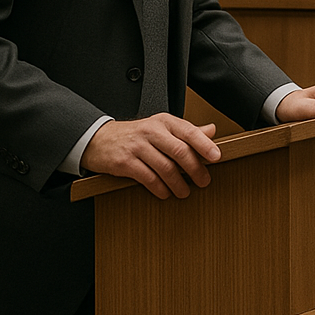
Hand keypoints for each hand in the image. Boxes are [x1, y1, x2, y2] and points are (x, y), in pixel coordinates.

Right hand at [80, 115, 220, 199]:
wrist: (98, 139)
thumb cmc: (136, 135)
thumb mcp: (161, 127)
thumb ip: (186, 131)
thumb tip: (212, 130)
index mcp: (164, 122)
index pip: (189, 131)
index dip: (205, 145)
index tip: (216, 157)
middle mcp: (151, 131)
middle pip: (180, 151)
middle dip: (195, 169)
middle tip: (204, 181)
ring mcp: (136, 146)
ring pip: (165, 167)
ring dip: (178, 183)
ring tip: (185, 192)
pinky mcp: (124, 162)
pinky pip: (147, 178)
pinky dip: (160, 188)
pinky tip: (165, 193)